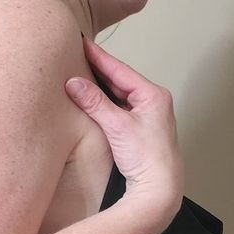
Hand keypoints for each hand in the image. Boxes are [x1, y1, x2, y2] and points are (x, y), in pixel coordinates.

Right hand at [65, 36, 183, 222]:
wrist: (159, 190)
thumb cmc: (147, 158)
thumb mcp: (117, 126)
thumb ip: (95, 103)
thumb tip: (73, 83)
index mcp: (153, 95)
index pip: (119, 70)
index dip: (99, 56)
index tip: (82, 42)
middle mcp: (154, 102)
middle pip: (120, 81)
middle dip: (98, 71)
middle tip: (77, 56)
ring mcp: (148, 117)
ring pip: (120, 96)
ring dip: (101, 89)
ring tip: (81, 75)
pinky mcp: (142, 131)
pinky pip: (120, 110)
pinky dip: (106, 104)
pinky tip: (92, 102)